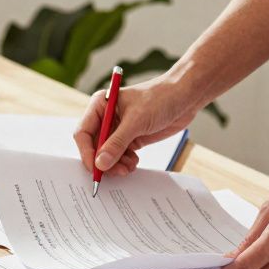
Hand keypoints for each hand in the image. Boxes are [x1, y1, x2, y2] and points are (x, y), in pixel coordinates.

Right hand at [74, 76, 201, 176]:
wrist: (185, 96)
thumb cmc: (160, 98)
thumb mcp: (136, 121)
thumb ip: (116, 144)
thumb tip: (100, 164)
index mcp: (100, 105)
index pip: (83, 133)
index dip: (87, 152)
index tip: (95, 168)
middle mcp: (106, 117)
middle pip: (94, 146)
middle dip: (103, 161)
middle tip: (115, 172)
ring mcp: (119, 129)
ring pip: (107, 154)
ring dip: (116, 164)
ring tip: (128, 167)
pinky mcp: (131, 137)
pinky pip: (121, 155)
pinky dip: (125, 162)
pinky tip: (133, 163)